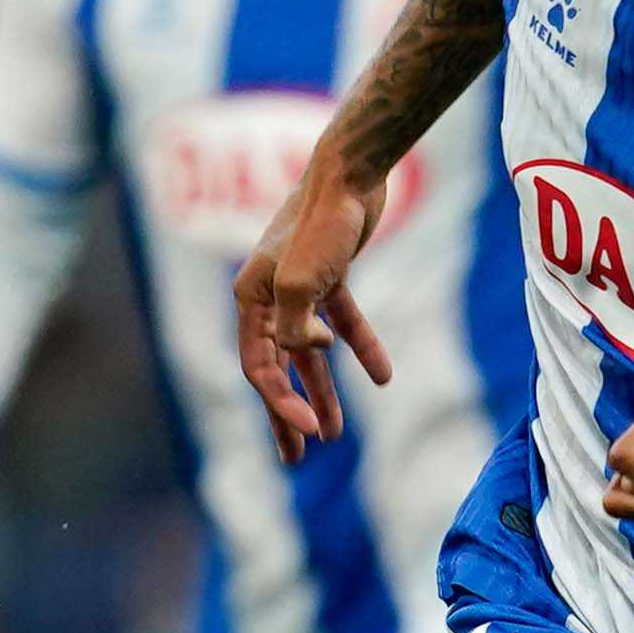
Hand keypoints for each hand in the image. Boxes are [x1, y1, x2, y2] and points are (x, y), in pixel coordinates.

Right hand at [235, 164, 393, 457]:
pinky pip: (344, 322)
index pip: (260, 367)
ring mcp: (299, 287)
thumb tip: (309, 353)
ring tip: (334, 434)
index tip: (311, 430)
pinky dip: (361, 348)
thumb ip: (296, 327)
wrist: (352, 174)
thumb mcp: (301, 282)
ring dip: (322, 391)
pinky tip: (383, 377)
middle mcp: (268, 295)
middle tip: (296, 458)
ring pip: (308, 353)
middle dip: (286, 414)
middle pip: (276, 368)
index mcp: (251, 299)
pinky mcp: (330, 276)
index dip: (281, 404)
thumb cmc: (321, 225)